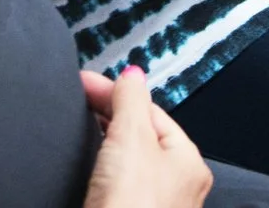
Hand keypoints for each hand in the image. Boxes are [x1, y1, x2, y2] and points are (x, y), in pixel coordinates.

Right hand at [81, 67, 210, 207]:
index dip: (115, 94)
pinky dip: (104, 176)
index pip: (149, 111)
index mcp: (189, 161)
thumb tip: (133, 74)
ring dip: (106, 148)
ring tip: (80, 135)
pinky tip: (90, 176)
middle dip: (110, 119)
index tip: (85, 83)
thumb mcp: (130, 138)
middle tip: (79, 103)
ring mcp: (158, 204)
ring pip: (129, 164)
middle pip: (141, 138)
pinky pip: (119, 186)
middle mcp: (181, 185)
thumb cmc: (132, 206)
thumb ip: (131, 100)